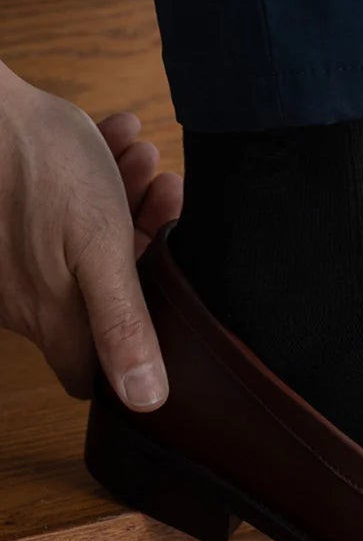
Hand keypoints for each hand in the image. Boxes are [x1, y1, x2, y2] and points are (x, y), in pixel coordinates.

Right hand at [0, 65, 182, 405]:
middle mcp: (24, 296)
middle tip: (167, 195)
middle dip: (144, 248)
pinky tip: (118, 138)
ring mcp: (10, 256)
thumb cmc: (39, 168)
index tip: (168, 303)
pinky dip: (94, 178)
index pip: (91, 370)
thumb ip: (122, 324)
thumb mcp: (100, 249)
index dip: (134, 351)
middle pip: (101, 296)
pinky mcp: (6, 218)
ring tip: (146, 160)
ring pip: (85, 244)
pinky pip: (59, 210)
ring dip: (126, 203)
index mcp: (51, 315)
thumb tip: (145, 402)